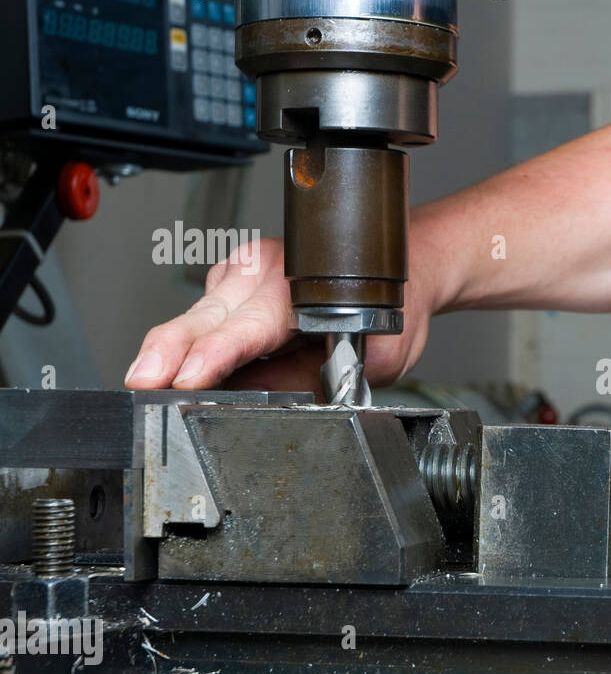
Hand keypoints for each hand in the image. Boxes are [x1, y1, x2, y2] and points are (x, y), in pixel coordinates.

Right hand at [123, 237, 432, 396]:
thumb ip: (314, 378)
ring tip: (148, 380)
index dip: (212, 356)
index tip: (184, 379)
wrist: (406, 273)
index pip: (245, 329)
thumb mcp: (370, 358)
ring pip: (195, 315)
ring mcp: (242, 271)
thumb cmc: (391, 312)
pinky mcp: (231, 279)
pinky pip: (201, 312)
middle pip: (203, 318)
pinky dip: (187, 340)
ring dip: (170, 349)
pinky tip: (180, 363)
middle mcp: (264, 271)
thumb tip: (261, 402)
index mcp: (299, 288)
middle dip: (167, 352)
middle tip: (141, 383)